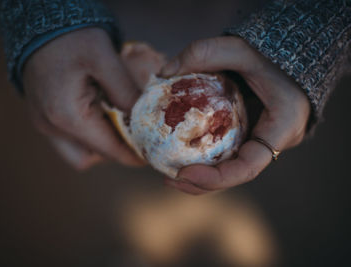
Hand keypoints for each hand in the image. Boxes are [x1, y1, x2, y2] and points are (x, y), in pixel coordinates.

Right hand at [23, 28, 142, 168]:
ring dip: (99, 145)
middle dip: (115, 150)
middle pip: (91, 157)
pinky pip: (67, 140)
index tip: (149, 153)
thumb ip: (125, 91)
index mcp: (67, 116)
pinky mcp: (41, 118)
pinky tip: (98, 114)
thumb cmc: (72, 39)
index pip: (108, 149)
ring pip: (77, 153)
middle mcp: (51, 127)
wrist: (39, 25)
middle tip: (133, 134)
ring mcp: (43, 124)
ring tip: (115, 122)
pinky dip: (86, 135)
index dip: (132, 154)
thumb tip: (142, 119)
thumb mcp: (104, 58)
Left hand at [161, 36, 310, 193]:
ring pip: (231, 168)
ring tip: (169, 173)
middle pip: (236, 174)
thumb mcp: (237, 48)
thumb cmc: (269, 49)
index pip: (250, 166)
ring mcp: (262, 140)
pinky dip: (205, 159)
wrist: (287, 52)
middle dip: (202, 183)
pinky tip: (180, 155)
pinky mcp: (249, 134)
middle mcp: (274, 141)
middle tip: (170, 180)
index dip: (216, 178)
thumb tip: (163, 73)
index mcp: (282, 126)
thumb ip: (203, 53)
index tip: (184, 172)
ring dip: (201, 176)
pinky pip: (228, 154)